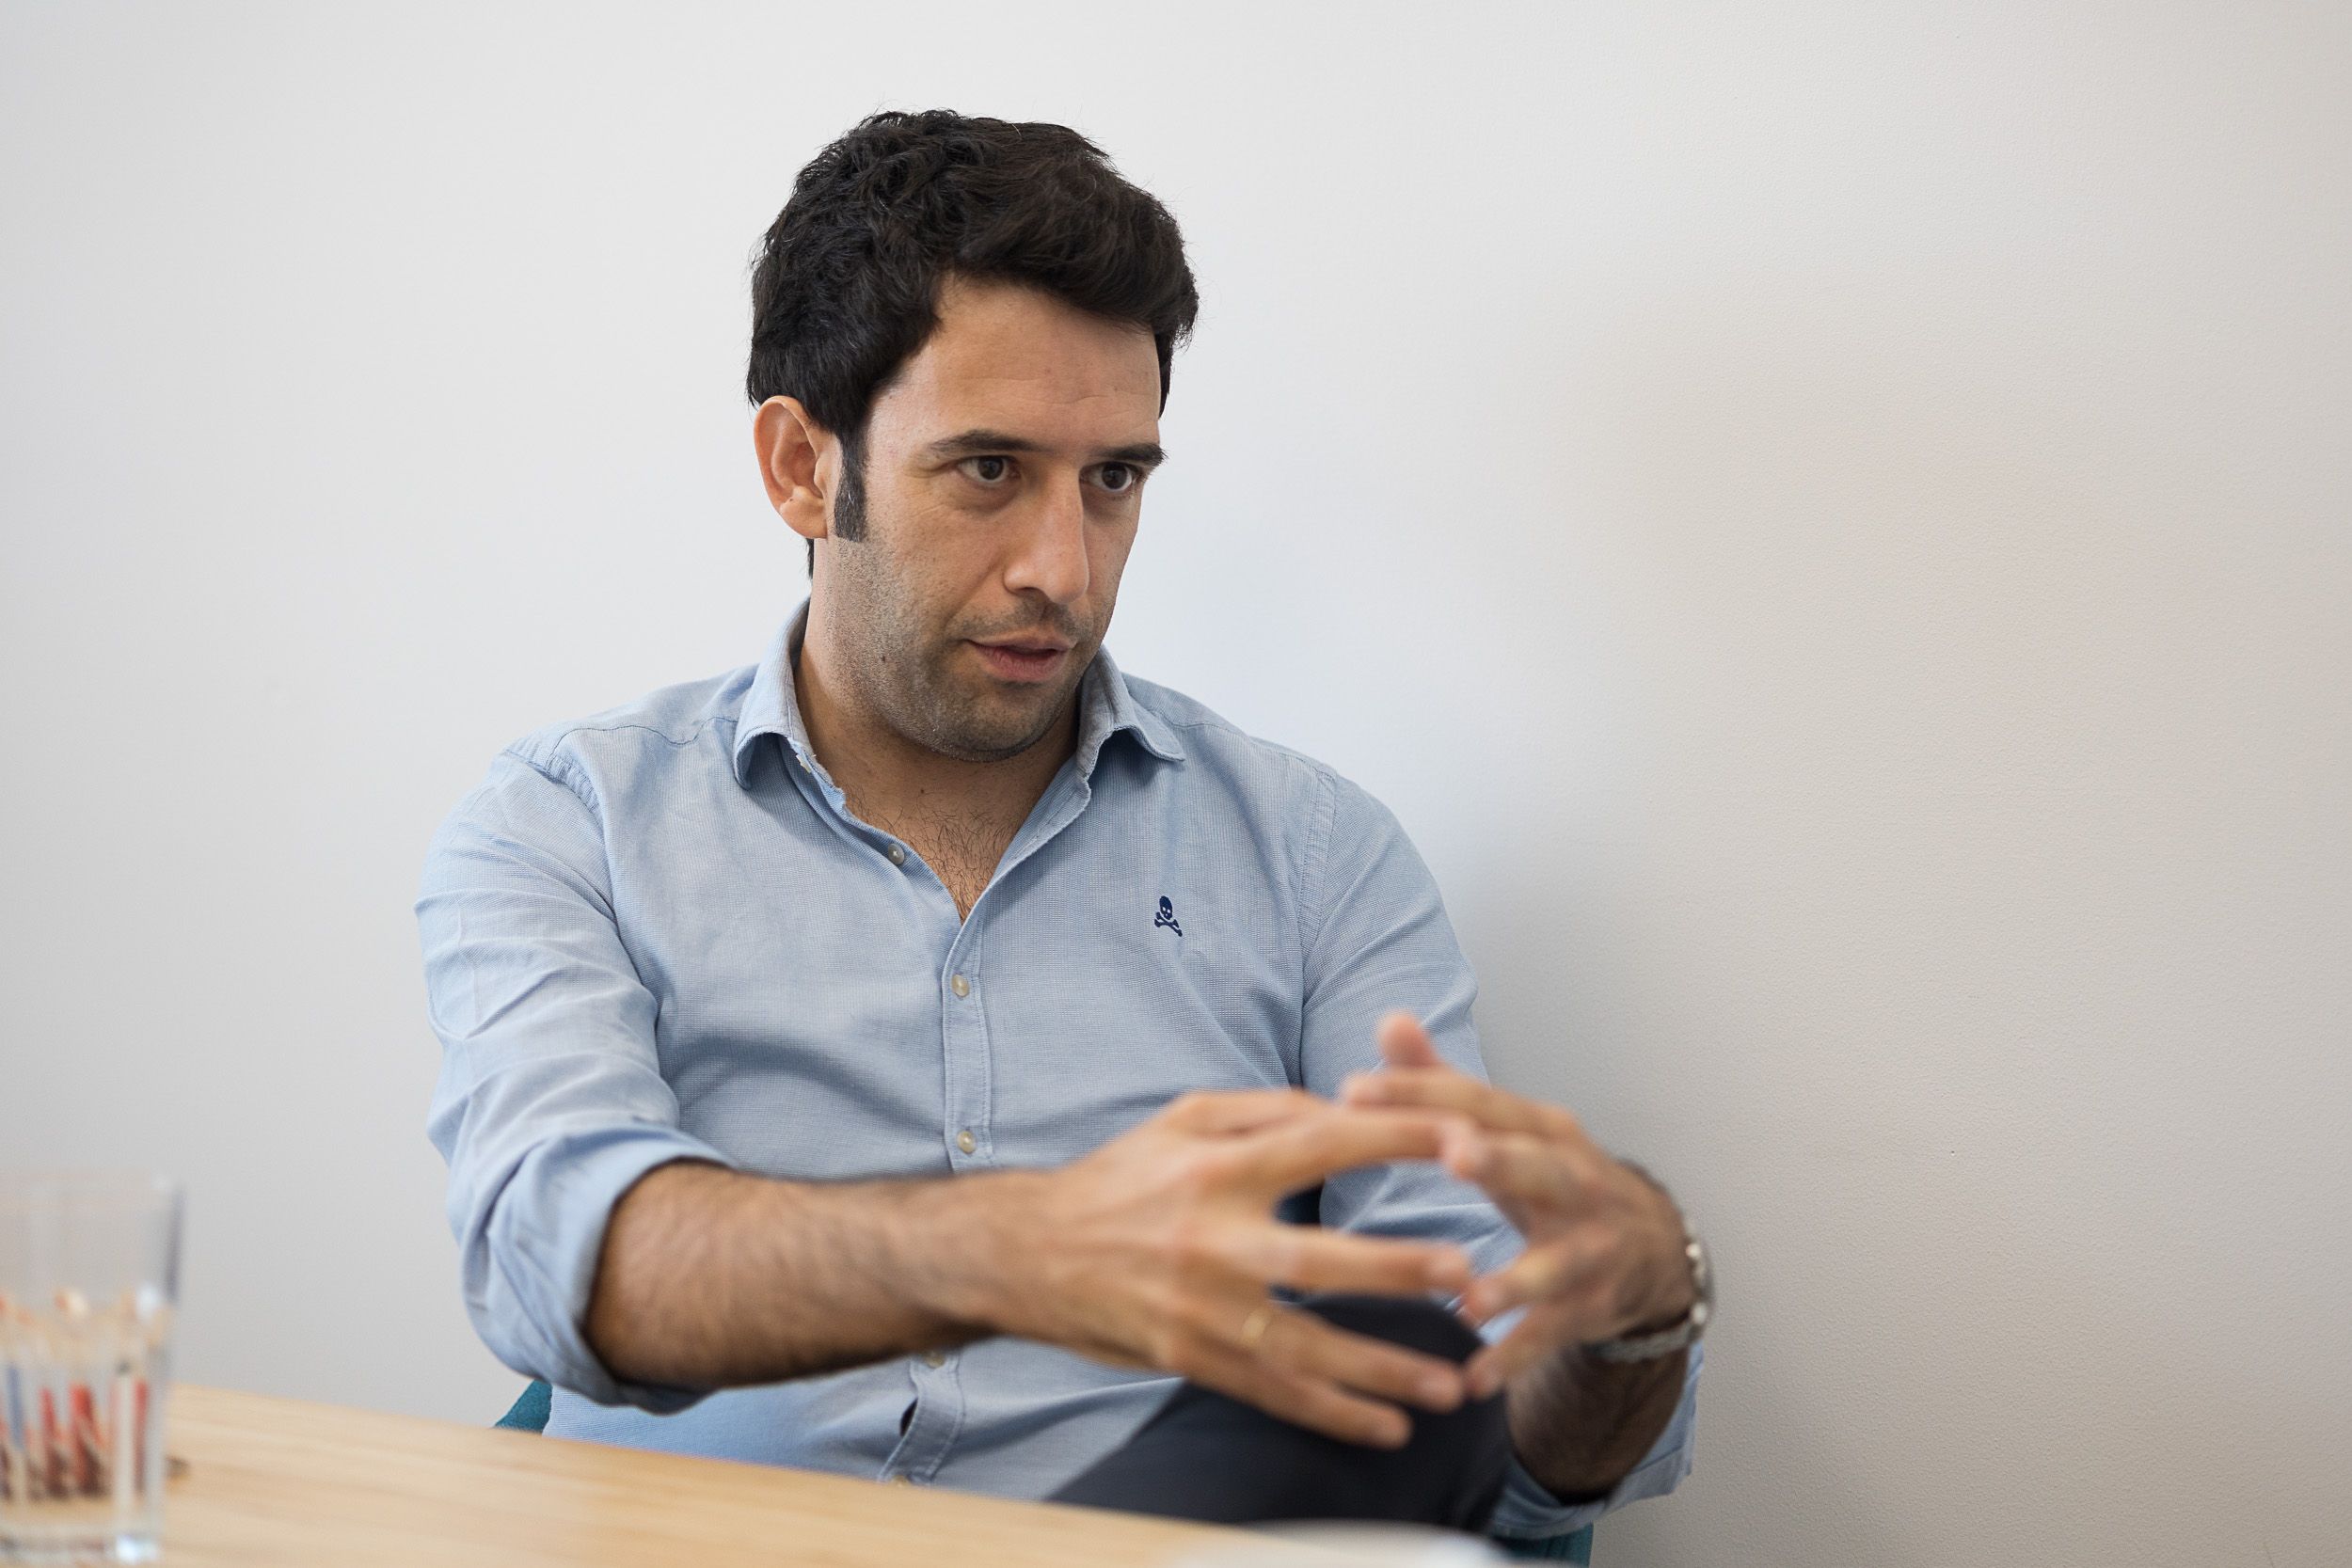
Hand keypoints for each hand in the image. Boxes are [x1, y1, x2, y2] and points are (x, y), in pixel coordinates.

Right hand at [994, 1088, 1479, 1447]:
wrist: (1027, 1252)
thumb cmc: (1118, 1179)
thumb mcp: (1183, 1118)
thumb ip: (1269, 1110)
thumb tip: (1350, 1107)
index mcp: (1217, 1165)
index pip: (1324, 1144)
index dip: (1397, 1138)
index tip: (1465, 1138)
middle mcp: (1211, 1238)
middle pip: (1318, 1258)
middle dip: (1396, 1268)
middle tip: (1467, 1272)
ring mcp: (1201, 1307)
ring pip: (1304, 1346)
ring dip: (1381, 1370)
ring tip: (1450, 1386)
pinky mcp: (1190, 1358)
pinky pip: (1271, 1392)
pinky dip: (1331, 1416)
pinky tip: (1386, 1429)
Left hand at [1340, 1014, 1696, 1398]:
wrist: (1649, 1248)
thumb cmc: (1551, 1177)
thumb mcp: (1507, 1127)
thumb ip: (1443, 1080)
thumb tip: (1390, 1020)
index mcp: (1543, 1130)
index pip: (1478, 1102)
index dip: (1420, 1093)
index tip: (1355, 1091)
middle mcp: (1575, 1181)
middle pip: (1539, 1165)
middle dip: (1501, 1159)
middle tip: (1454, 1154)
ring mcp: (1590, 1248)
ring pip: (1555, 1264)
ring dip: (1514, 1283)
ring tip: (1469, 1300)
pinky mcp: (1591, 1306)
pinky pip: (1552, 1336)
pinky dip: (1516, 1356)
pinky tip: (1475, 1379)